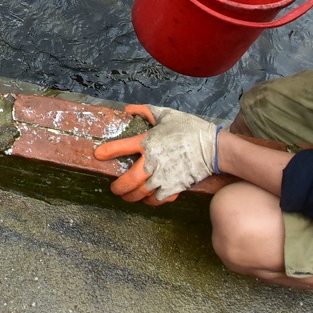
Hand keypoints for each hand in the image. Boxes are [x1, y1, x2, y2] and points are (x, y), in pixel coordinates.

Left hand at [91, 104, 220, 203]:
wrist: (214, 148)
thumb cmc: (190, 129)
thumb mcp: (166, 114)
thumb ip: (145, 111)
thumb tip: (128, 110)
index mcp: (148, 142)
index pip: (121, 147)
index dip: (107, 152)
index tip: (98, 155)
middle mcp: (152, 162)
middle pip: (128, 180)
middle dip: (118, 187)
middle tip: (114, 189)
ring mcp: (163, 177)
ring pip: (141, 193)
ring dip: (131, 197)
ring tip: (127, 197)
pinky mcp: (174, 187)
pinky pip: (158, 200)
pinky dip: (151, 201)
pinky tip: (148, 200)